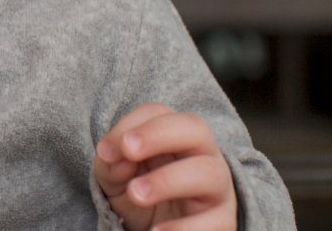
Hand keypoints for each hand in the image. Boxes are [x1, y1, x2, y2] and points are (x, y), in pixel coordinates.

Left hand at [94, 103, 237, 230]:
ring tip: (136, 194)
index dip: (131, 125)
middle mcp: (203, 156)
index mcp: (175, 137)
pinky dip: (185, 228)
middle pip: (196, 128)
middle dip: (158, 135)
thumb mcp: (117, 178)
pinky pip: (215, 222)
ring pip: (209, 172)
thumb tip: (114, 157)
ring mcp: (219, 189)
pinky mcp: (224, 222)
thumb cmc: (141, 194)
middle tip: (128, 151)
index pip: (158, 113)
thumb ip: (110, 163)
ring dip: (168, 180)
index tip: (106, 151)